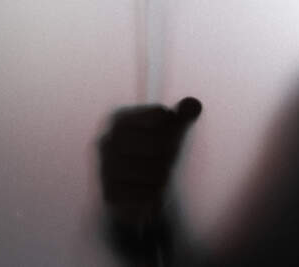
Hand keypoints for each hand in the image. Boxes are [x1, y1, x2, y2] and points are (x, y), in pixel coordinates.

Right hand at [99, 97, 202, 226]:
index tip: (171, 135)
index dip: (174, 127)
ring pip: (153, 170)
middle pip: (158, 143)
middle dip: (169, 154)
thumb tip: (193, 104)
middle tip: (166, 160)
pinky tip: (149, 190)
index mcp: (121, 118)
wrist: (139, 193)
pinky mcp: (110, 193)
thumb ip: (185, 114)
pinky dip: (154, 193)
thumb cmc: (156, 155)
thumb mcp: (174, 132)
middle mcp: (108, 139)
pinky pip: (146, 193)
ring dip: (163, 176)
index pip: (160, 115)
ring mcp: (106, 167)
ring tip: (157, 176)